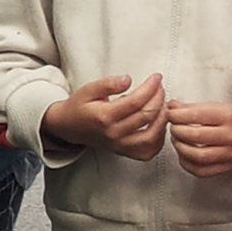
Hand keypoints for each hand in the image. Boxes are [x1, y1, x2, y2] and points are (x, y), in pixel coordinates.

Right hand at [43, 73, 166, 158]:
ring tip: (163, 105)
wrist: (68, 127)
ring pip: (151, 136)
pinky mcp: (123, 151)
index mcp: (104, 116)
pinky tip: (159, 125)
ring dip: (162, 119)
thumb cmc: (79, 107)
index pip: (136, 101)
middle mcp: (113, 133)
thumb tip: (128, 79)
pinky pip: (148, 151)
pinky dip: (159, 139)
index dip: (150, 88)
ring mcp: (119, 145)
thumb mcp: (88, 89)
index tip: (156, 78)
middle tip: (160, 87)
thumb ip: (108, 84)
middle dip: (159, 98)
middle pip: (146, 116)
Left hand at [165, 102, 231, 178]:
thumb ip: (192, 107)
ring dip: (180, 147)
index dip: (176, 115)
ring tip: (177, 140)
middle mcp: (231, 136)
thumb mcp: (217, 107)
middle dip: (177, 131)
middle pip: (195, 136)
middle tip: (173, 127)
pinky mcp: (226, 168)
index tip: (169, 113)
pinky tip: (183, 154)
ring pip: (197, 156)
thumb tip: (170, 106)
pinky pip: (201, 171)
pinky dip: (186, 164)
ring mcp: (229, 154)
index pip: (196, 115)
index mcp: (228, 116)